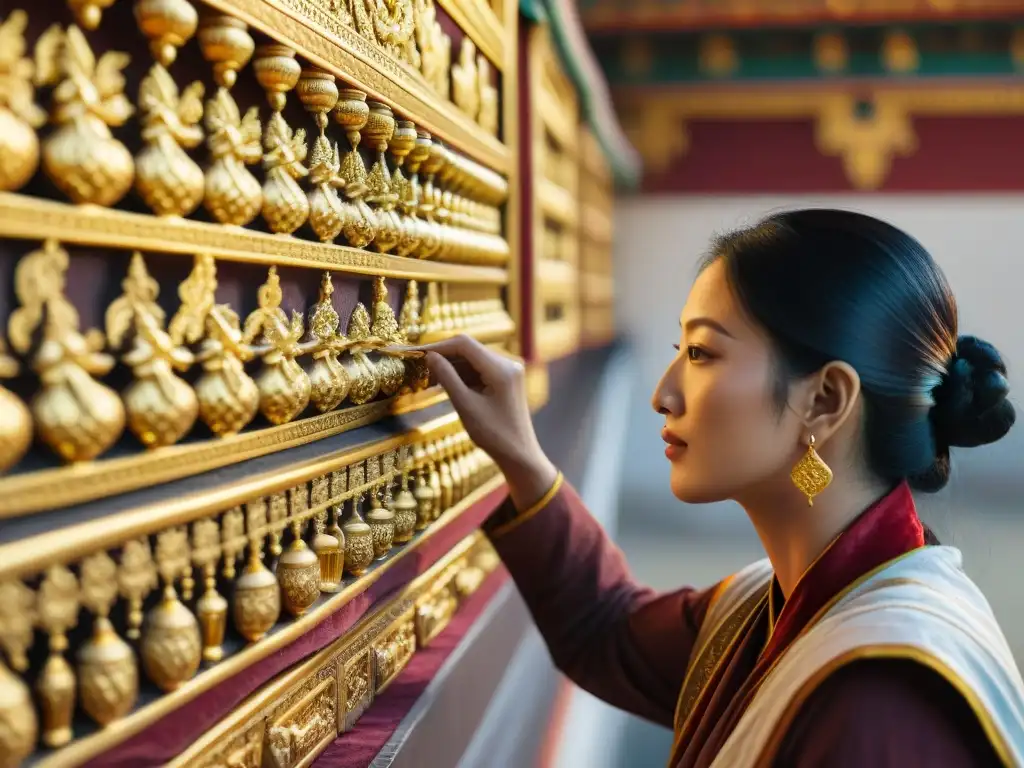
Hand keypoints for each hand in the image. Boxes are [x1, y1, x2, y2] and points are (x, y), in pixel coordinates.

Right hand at [416, 335, 557, 510]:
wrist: (519, 454)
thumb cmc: (494, 435)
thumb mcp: (466, 406)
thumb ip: (447, 378)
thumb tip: (430, 357)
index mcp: (501, 369)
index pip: (464, 344)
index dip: (438, 346)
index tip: (417, 353)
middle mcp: (508, 363)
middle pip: (469, 349)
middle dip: (444, 356)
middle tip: (419, 366)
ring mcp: (509, 370)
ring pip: (473, 358)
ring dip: (452, 366)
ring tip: (429, 378)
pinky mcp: (506, 378)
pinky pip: (480, 368)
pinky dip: (462, 374)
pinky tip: (446, 383)